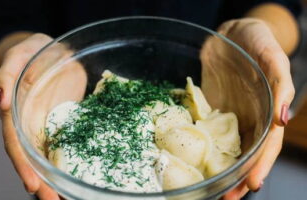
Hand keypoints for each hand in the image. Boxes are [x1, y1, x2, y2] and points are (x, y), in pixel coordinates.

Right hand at [0, 33, 86, 198]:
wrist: (57, 52)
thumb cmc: (35, 51)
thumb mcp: (22, 54)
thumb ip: (8, 73)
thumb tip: (1, 100)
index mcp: (17, 112)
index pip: (16, 143)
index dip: (23, 165)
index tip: (33, 185)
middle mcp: (31, 124)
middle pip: (33, 157)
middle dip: (42, 181)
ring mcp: (49, 125)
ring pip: (50, 156)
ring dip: (56, 178)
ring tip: (66, 198)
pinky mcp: (66, 123)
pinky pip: (68, 144)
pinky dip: (70, 162)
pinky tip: (79, 175)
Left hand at [200, 18, 294, 198]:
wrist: (228, 35)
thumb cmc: (255, 41)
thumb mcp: (272, 58)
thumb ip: (281, 86)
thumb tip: (283, 119)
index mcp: (265, 112)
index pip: (265, 146)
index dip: (260, 166)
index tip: (251, 186)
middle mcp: (247, 119)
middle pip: (245, 155)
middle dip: (238, 178)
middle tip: (226, 198)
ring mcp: (227, 117)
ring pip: (225, 149)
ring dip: (220, 170)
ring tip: (211, 189)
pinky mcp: (208, 110)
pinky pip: (205, 131)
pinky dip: (201, 148)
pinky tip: (192, 160)